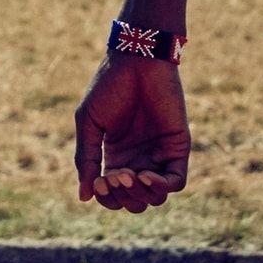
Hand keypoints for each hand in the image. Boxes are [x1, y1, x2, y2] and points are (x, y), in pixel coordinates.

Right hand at [74, 51, 190, 214]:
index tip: (98, 181)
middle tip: (114, 176)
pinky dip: (160, 187)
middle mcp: (138, 160)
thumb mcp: (89, 124)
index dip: (105, 197)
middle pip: (134, 202)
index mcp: (115, 156)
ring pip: (155, 198)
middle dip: (122, 197)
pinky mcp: (178, 148)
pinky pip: (175, 182)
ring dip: (140, 195)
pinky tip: (144, 175)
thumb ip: (86, 160)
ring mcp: (159, 155)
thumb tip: (84, 197)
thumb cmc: (109, 87)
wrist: (137, 60)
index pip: (112, 195)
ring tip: (129, 174)